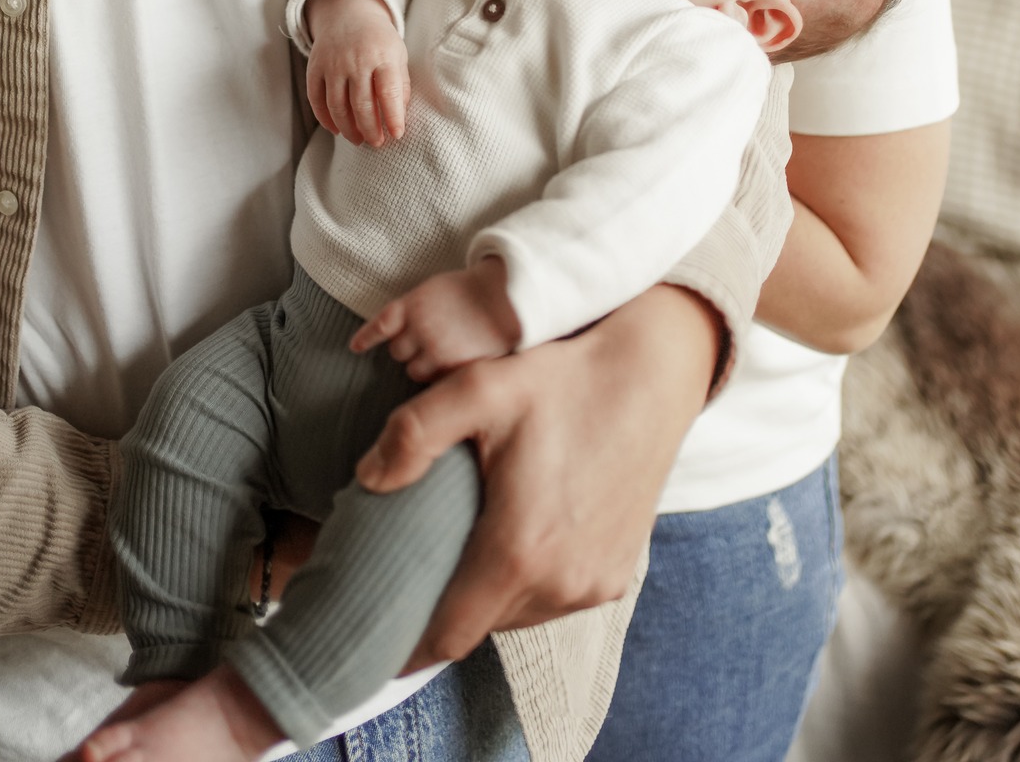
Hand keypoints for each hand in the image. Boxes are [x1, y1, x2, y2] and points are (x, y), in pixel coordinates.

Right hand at [304, 0, 409, 145]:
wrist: (348, 14)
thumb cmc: (379, 41)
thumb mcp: (398, 55)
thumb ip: (400, 85)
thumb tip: (399, 118)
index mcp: (382, 55)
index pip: (388, 91)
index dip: (393, 116)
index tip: (397, 134)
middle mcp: (356, 59)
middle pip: (361, 103)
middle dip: (370, 129)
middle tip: (376, 143)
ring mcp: (333, 63)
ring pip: (337, 106)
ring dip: (348, 129)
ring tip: (358, 139)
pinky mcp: (315, 67)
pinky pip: (316, 100)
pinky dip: (325, 119)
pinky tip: (336, 129)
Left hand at [352, 258, 521, 380]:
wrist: (508, 298)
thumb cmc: (470, 292)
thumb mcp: (434, 289)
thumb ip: (412, 309)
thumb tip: (390, 330)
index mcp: (413, 305)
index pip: (381, 325)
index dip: (368, 337)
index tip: (355, 347)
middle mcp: (420, 328)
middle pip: (398, 352)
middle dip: (409, 349)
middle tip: (432, 339)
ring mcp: (436, 350)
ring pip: (415, 371)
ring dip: (425, 365)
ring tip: (449, 350)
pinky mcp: (453, 369)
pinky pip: (434, 382)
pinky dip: (439, 377)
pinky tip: (444, 373)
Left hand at [356, 284, 723, 665]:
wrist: (651, 374)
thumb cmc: (562, 379)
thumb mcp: (478, 388)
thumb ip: (413, 434)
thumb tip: (368, 480)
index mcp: (519, 551)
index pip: (448, 635)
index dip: (408, 645)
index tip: (378, 643)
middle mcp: (561, 584)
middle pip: (481, 625)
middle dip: (447, 604)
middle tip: (419, 566)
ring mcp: (594, 584)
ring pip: (519, 616)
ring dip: (490, 594)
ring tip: (467, 546)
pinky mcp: (617, 576)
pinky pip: (556, 601)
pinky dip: (530, 583)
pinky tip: (519, 538)